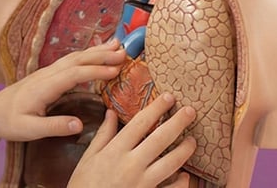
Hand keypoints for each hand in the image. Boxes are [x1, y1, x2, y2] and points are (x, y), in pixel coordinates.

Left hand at [0, 39, 126, 141]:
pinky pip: (71, 61)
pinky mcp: (47, 75)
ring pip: (74, 57)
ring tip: (118, 45)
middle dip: (101, 54)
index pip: (74, 74)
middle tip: (125, 52)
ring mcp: (47, 72)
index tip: (116, 70)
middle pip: (77, 60)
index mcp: (43, 87)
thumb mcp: (29, 130)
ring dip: (96, 51)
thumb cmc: (8, 122)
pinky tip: (98, 52)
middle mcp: (46, 75)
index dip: (95, 71)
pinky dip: (88, 55)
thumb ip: (53, 127)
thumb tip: (79, 125)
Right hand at [68, 93, 197, 187]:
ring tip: (193, 141)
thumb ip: (103, 135)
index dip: (156, 108)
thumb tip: (110, 112)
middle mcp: (131, 164)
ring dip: (185, 150)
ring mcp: (142, 183)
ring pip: (171, 163)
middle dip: (178, 122)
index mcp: (115, 151)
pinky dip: (181, 182)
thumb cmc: (83, 185)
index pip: (140, 123)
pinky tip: (185, 176)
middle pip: (161, 138)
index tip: (168, 97)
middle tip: (191, 110)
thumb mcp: (88, 158)